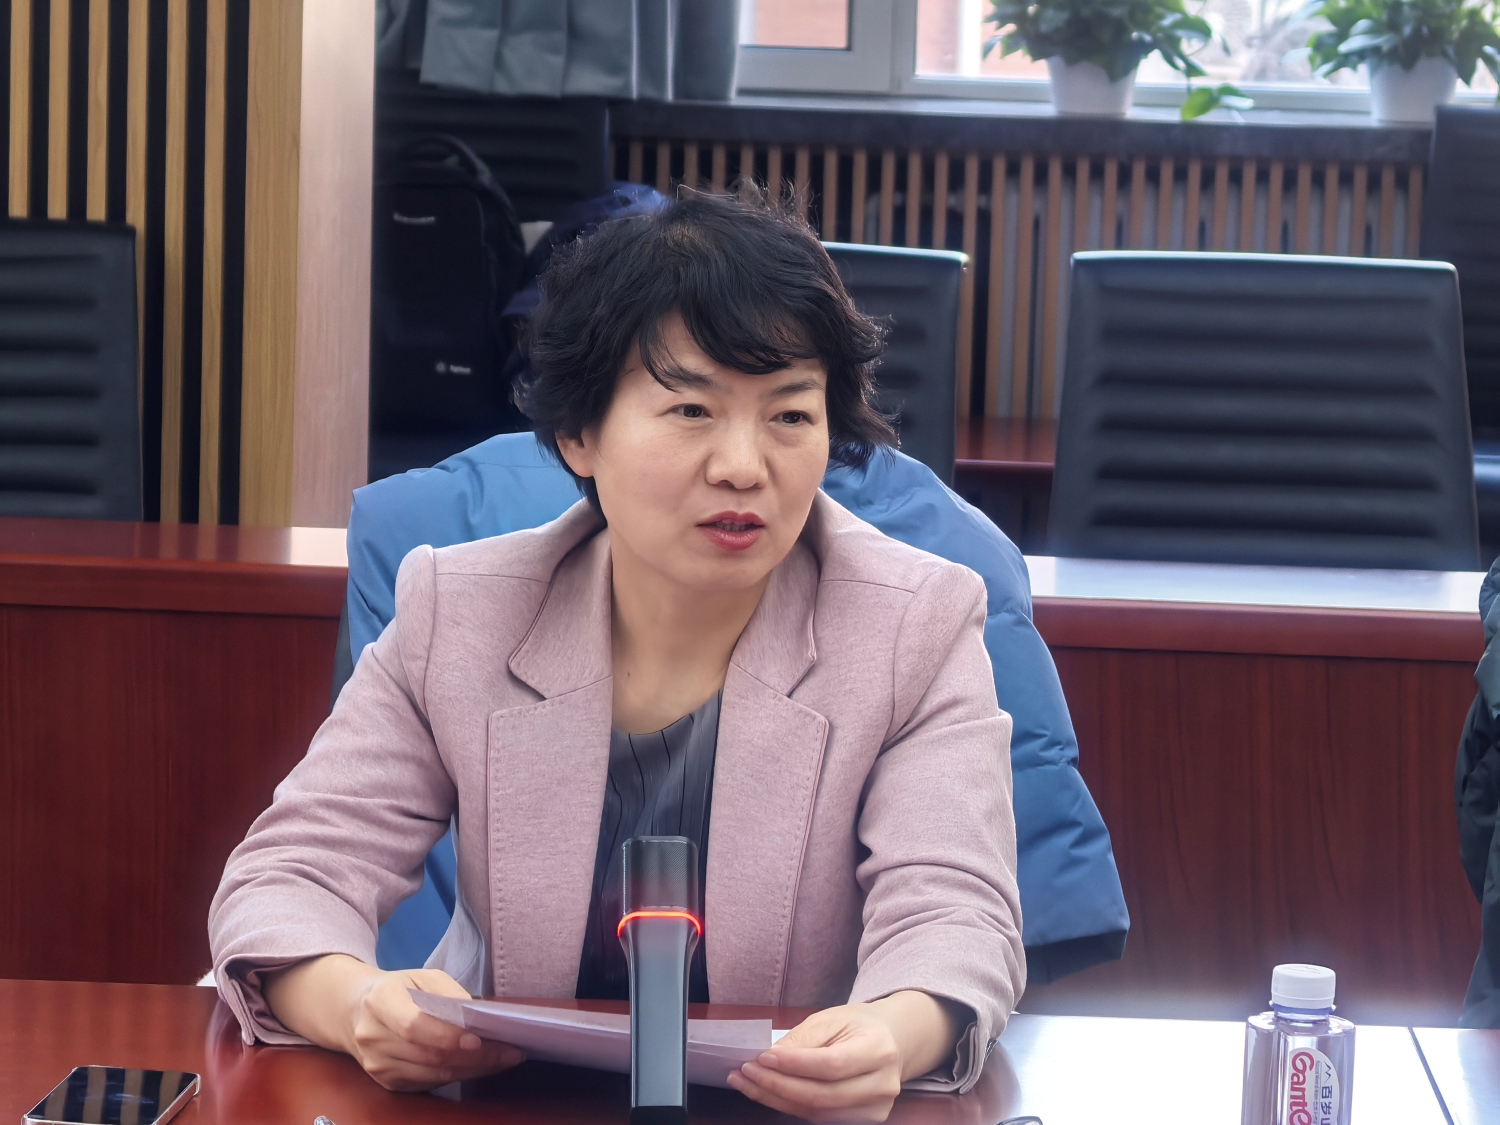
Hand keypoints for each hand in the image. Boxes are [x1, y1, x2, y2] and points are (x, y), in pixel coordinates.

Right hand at [264, 954, 523, 1091]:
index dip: (448, 1036)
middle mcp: (373, 1036)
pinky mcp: (386, 1082)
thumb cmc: (399, 989)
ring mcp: (377, 1064)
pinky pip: (429, 1083)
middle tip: (509, 1052)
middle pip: (429, 1055)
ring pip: (433, 1075)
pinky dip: (458, 1076)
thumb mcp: (423, 977)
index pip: (414, 1026)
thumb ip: (449, 994)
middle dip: (475, 1057)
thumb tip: (477, 1019)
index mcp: (380, 1001)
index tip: (479, 1039)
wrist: (356, 1011)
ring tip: (503, 1059)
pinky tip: (480, 1066)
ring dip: (473, 1069)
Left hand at [727, 991, 964, 1121]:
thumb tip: (770, 1058)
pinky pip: (822, 1118)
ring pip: (818, 1112)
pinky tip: (771, 1094)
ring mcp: (876, 1108)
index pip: (830, 1065)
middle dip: (777, 1086)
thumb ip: (803, 1039)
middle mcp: (882, 1084)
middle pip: (822, 1095)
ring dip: (777, 1100)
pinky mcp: (866, 1121)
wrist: (893, 1041)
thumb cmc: (860, 1025)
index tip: (762, 1058)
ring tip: (748, 1084)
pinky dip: (792, 1107)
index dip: (794, 1065)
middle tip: (745, 1073)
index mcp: (878, 1050)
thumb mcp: (832, 1018)